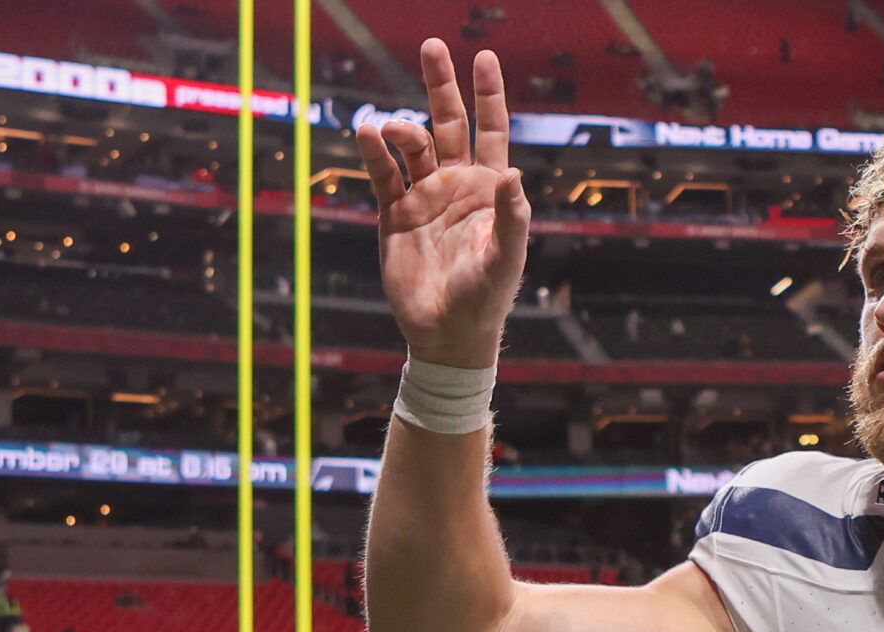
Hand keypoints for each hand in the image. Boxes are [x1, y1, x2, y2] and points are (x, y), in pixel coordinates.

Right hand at [355, 39, 531, 368]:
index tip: (483, 57)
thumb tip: (514, 175)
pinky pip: (383, 174)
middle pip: (450, 123)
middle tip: (432, 46)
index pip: (491, 131)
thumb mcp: (505, 258)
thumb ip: (511, 218)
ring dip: (403, 129)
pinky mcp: (395, 214)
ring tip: (392, 128)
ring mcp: (425, 196)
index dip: (489, 95)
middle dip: (442, 86)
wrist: (447, 334)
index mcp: (490, 190)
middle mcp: (457, 184)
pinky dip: (375, 153)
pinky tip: (368, 135)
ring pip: (413, 145)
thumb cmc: (486, 298)